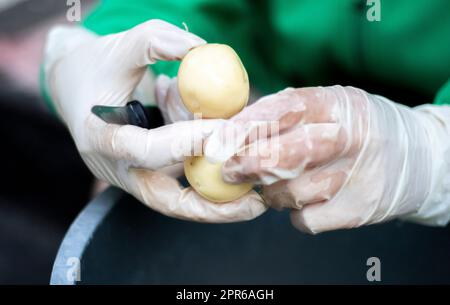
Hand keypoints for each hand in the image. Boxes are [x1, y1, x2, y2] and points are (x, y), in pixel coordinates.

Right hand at [43, 20, 265, 221]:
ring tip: (244, 157)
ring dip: (217, 182)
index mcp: (100, 139)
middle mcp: (115, 168)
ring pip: (181, 193)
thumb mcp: (120, 46)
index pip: (145, 151)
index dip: (186, 143)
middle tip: (256, 203)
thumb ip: (156, 41)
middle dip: (213, 208)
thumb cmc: (96, 65)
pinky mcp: (147, 174)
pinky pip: (183, 179)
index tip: (224, 129)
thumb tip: (201, 49)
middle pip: (166, 201)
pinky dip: (207, 169)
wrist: (74, 86)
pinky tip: (226, 148)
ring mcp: (131, 176)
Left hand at [206, 86, 449, 231]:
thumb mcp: (328, 106)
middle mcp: (351, 138)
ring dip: (273, 191)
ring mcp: (357, 176)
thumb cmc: (355, 129)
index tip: (216, 143)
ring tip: (280, 181)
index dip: (246, 126)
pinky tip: (305, 198)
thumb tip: (229, 129)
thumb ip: (284, 114)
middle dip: (248, 165)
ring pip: (290, 193)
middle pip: (286, 156)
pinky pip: (305, 219)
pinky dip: (294, 212)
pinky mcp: (359, 210)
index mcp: (337, 104)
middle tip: (229, 170)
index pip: (285, 110)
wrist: (415, 157)